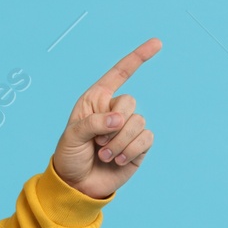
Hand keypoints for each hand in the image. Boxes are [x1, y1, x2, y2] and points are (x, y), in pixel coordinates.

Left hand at [51, 38, 161, 199]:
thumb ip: (94, 123)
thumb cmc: (70, 156)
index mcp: (96, 100)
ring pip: (138, 123)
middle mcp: (114, 110)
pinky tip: (117, 160)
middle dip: (113, 125)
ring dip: (119, 143)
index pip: (120, 73)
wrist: (77, 185)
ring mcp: (128, 128)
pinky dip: (130, 151)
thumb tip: (121, 119)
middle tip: (97, 143)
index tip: (157, 42)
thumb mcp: (72, 136)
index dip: (138, 57)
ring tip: (104, 155)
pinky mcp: (139, 146)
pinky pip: (146, 139)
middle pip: (130, 102)